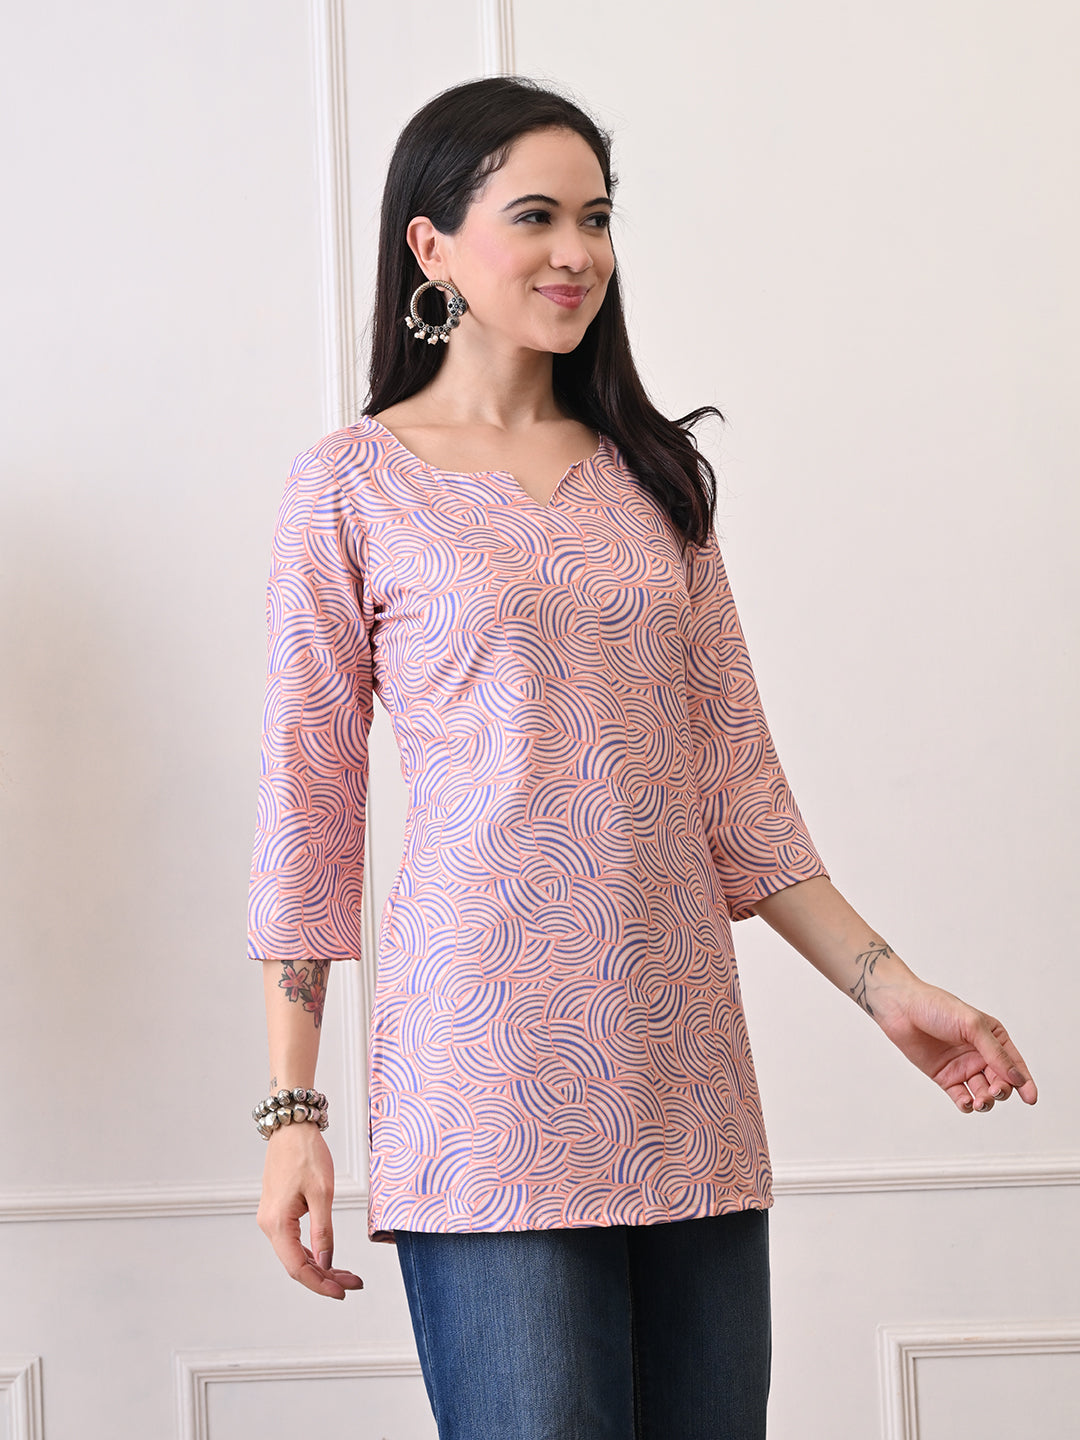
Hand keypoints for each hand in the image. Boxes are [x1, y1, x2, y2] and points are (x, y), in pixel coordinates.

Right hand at [256, 1123, 363, 1298]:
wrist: (292, 1127)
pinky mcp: (278, 1211)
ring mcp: (272, 1218)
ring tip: (347, 1274)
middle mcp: (269, 1225)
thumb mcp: (322, 1192)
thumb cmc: (307, 1153)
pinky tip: (329, 1257)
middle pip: (297, 1264)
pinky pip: (294, 1241)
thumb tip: (326, 1262)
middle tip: (354, 1283)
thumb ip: (323, 1230)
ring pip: (296, 1254)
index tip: (343, 1292)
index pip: (298, 1268)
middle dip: (326, 1277)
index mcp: (277, 1223)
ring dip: (321, 1266)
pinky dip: (312, 1251)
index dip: (320, 1284)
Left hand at [870, 975, 1037, 1112]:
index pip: (1014, 1063)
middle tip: (994, 1091)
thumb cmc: (936, 1007)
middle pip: (1001, 1081)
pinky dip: (967, 1104)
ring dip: (986, 1100)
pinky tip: (967, 1104)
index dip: (1024, 1082)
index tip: (1030, 1098)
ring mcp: (963, 1066)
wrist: (900, 1009)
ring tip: (981, 1101)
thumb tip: (1017, 1077)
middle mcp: (980, 1053)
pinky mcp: (945, 1077)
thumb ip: (994, 1052)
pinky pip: (961, 1097)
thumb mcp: (971, 1025)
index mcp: (992, 1037)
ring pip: (983, 1092)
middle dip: (1002, 1090)